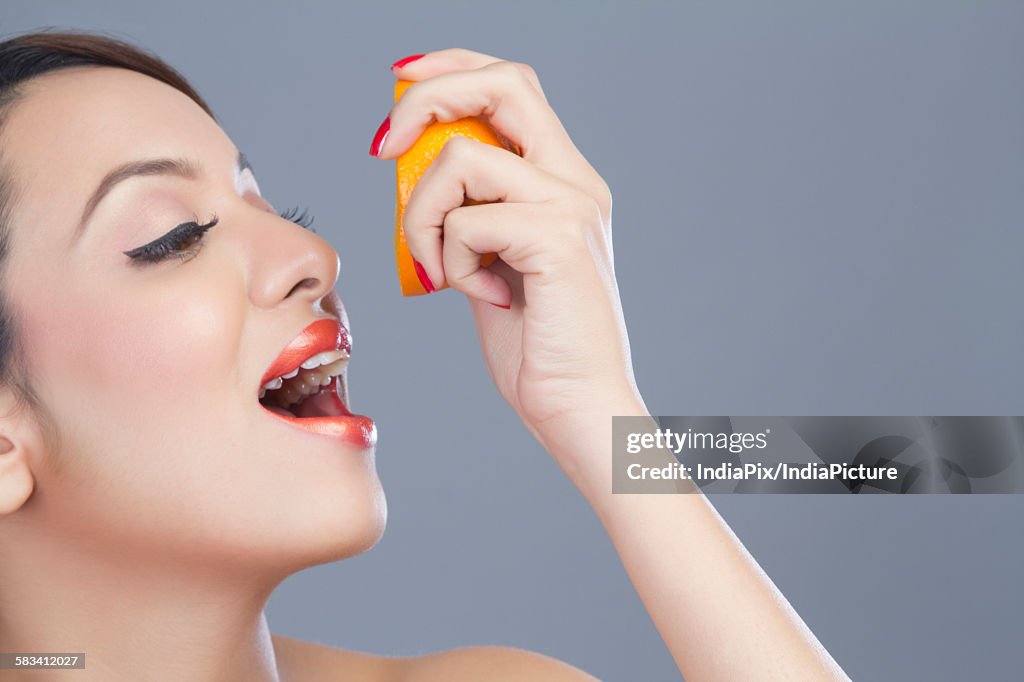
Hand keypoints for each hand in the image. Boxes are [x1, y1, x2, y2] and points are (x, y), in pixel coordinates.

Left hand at [374, 48, 640, 475]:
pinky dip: (450, 260)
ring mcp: (571, 206)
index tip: (402, 85)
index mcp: (564, 181)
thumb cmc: (535, 345)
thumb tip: (411, 175)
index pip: (512, 86)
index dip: (454, 69)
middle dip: (429, 99)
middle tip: (385, 147)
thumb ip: (466, 213)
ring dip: (423, 216)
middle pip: (502, 84)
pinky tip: (478, 295)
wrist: (578, 407)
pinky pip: (467, 221)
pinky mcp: (557, 239)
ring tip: (440, 269)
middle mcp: (576, 182)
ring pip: (461, 159)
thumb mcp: (489, 261)